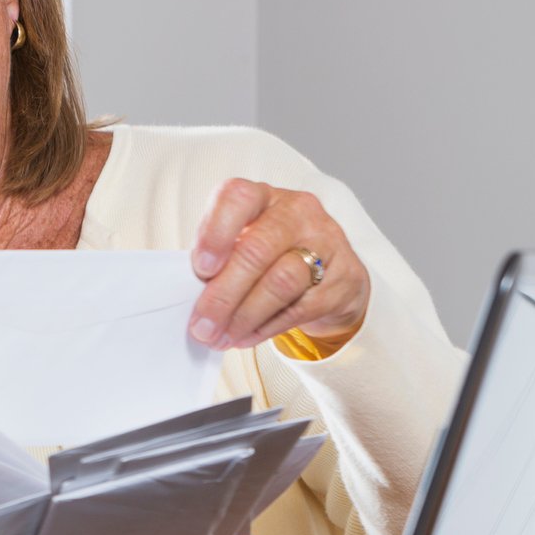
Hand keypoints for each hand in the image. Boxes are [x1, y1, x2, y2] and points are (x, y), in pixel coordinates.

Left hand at [188, 179, 370, 352]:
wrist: (332, 271)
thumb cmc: (272, 254)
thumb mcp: (243, 242)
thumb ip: (218, 259)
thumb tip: (191, 295)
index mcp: (263, 197)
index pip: (238, 197)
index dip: (215, 233)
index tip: (200, 269)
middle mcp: (297, 212)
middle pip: (257, 250)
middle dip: (223, 294)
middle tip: (202, 325)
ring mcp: (326, 242)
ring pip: (280, 282)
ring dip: (244, 316)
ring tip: (221, 337)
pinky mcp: (343, 277)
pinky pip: (300, 307)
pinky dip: (266, 327)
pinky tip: (245, 337)